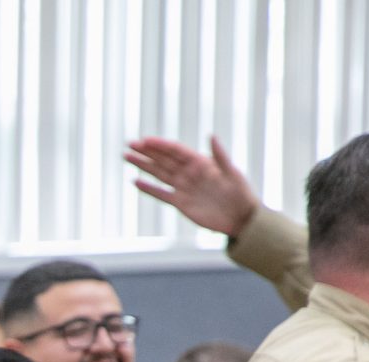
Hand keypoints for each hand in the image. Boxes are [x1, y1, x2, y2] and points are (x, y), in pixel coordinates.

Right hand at [124, 135, 258, 236]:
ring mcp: (183, 188)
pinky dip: (149, 189)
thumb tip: (211, 136)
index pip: (176, 151)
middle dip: (146, 152)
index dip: (160, 145)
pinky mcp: (180, 203)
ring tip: (127, 157)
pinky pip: (161, 194)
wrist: (240, 218)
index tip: (144, 141)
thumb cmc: (240, 194)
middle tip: (129, 145)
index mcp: (200, 163)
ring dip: (143, 166)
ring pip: (159, 174)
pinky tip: (136, 182)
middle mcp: (189, 173)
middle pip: (163, 160)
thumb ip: (220, 156)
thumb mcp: (232, 174)